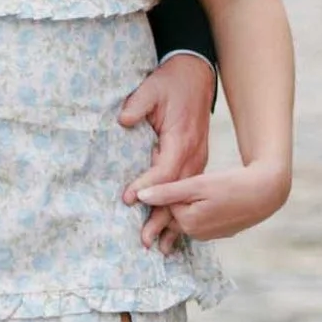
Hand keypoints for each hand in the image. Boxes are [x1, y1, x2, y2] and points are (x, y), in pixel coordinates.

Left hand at [122, 53, 214, 253]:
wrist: (198, 74)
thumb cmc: (173, 82)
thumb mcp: (153, 87)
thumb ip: (137, 104)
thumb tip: (123, 121)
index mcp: (182, 139)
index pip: (164, 169)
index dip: (147, 186)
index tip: (129, 200)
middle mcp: (194, 154)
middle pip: (177, 193)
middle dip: (160, 218)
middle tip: (145, 241)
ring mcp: (199, 159)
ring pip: (185, 197)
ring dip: (172, 222)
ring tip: (161, 248)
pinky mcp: (198, 161)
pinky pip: (190, 191)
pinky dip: (181, 212)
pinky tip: (174, 230)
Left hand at [134, 158, 289, 242]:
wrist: (267, 192)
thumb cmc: (232, 185)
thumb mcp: (198, 185)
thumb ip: (167, 192)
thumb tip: (139, 197)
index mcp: (187, 222)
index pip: (164, 203)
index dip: (164, 184)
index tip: (166, 164)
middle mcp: (195, 233)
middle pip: (174, 212)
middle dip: (172, 196)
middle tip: (182, 172)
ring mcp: (209, 234)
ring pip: (187, 215)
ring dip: (186, 202)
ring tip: (198, 184)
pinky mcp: (221, 230)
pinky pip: (202, 218)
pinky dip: (200, 207)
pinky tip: (210, 195)